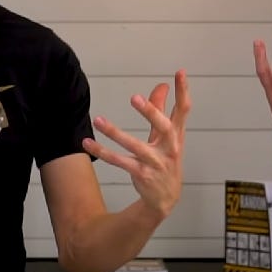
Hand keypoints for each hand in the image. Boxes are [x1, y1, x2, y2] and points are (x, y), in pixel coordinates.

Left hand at [82, 70, 190, 218]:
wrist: (165, 198)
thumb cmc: (165, 160)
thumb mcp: (166, 136)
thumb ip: (161, 110)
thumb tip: (161, 85)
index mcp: (177, 135)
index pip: (183, 110)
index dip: (183, 91)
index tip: (180, 72)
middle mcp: (169, 148)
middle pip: (163, 127)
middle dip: (151, 112)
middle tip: (135, 98)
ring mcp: (155, 162)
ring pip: (134, 146)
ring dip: (115, 132)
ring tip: (98, 120)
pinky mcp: (141, 174)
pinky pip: (119, 161)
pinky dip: (102, 152)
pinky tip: (87, 143)